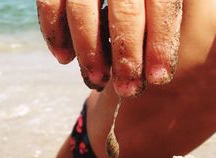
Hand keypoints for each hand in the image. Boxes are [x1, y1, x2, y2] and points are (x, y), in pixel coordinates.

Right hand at [37, 0, 182, 96]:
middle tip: (127, 90)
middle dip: (127, 59)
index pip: (162, 8)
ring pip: (82, 11)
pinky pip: (49, 3)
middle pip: (125, 13)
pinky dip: (54, 33)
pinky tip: (64, 58)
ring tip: (97, 80)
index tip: (158, 79)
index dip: (161, 46)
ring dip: (89, 54)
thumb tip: (159, 69)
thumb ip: (166, 19)